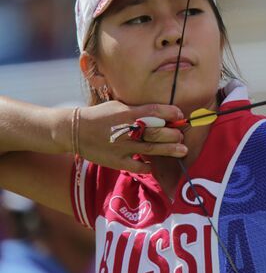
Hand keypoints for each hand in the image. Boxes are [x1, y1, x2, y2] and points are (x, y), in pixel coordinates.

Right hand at [61, 101, 187, 172]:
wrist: (75, 130)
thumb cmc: (101, 116)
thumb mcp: (119, 106)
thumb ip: (139, 109)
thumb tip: (162, 113)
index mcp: (127, 113)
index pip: (154, 111)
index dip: (170, 113)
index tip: (180, 115)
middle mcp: (126, 130)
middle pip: (156, 132)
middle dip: (172, 134)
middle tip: (181, 135)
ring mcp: (122, 147)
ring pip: (151, 149)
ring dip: (169, 150)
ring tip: (183, 150)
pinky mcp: (116, 161)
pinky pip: (137, 166)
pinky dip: (148, 166)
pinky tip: (155, 165)